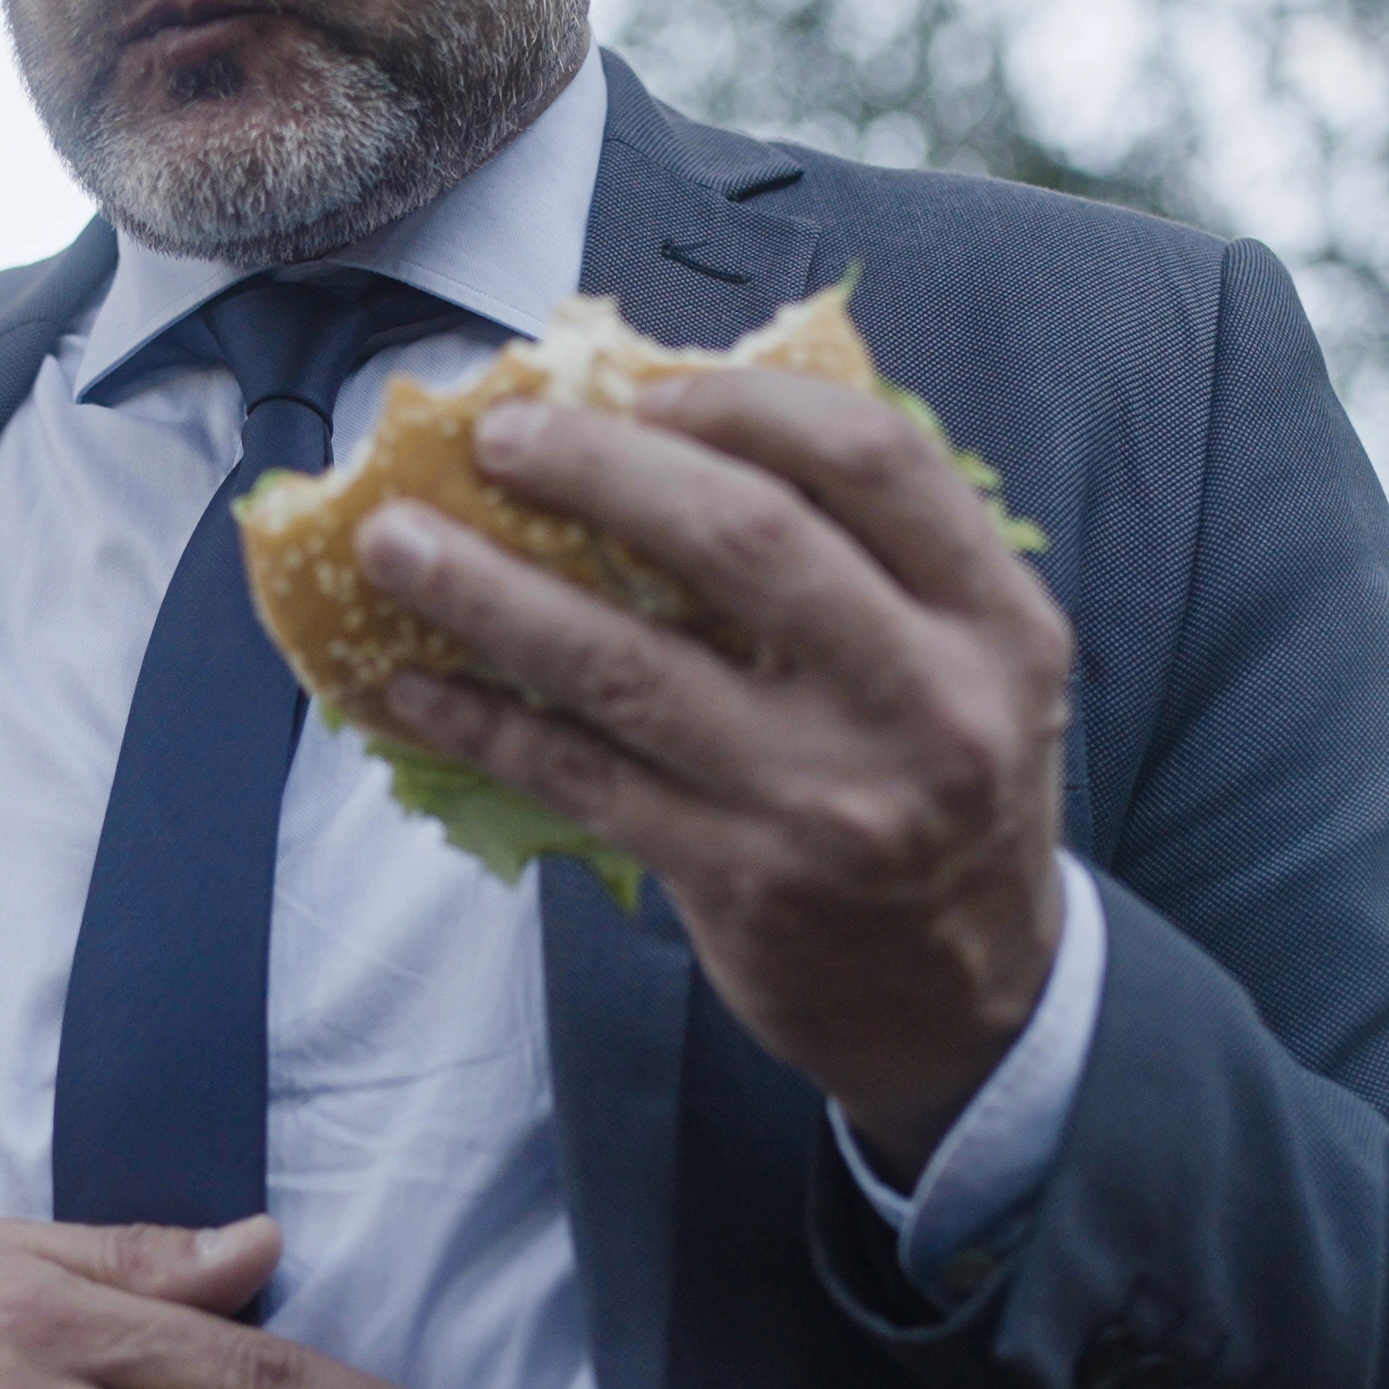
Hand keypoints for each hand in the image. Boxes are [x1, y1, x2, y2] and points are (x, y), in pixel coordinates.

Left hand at [351, 372, 1072, 1176]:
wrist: (965, 998)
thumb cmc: (939, 792)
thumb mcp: (965, 665)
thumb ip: (865, 557)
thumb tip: (661, 427)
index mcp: (995, 619)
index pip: (877, 461)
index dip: (750, 405)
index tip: (645, 390)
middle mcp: (925, 705)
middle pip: (745, 542)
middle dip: (598, 471)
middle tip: (493, 438)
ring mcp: (828, 800)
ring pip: (630, 668)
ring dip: (492, 595)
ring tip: (394, 545)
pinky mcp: (742, 880)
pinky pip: (585, 781)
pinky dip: (488, 726)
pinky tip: (412, 689)